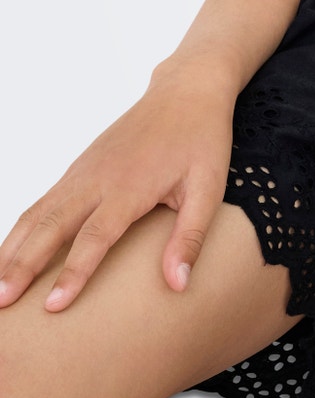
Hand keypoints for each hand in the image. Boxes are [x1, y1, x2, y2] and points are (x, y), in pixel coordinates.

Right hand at [0, 70, 233, 312]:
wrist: (186, 91)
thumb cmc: (201, 141)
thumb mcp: (209, 187)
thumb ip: (190, 236)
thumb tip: (178, 284)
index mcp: (130, 186)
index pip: (95, 236)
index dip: (73, 272)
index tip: (52, 306)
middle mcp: (97, 179)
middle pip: (50, 226)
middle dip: (21, 265)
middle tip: (0, 302)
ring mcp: (82, 172)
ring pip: (36, 214)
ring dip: (11, 250)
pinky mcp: (77, 170)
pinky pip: (41, 203)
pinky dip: (20, 231)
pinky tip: (8, 254)